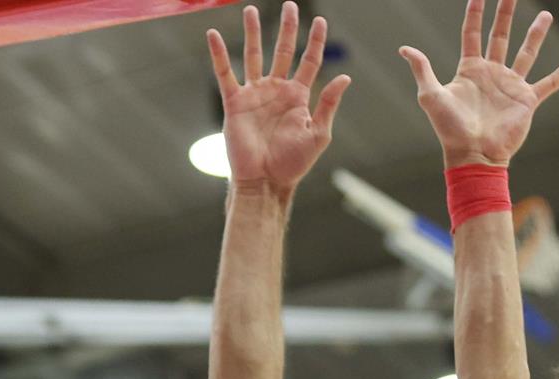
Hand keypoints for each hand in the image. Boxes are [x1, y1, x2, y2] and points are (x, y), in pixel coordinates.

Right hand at [208, 3, 349, 196]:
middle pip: (283, 51)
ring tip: (251, 10)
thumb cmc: (293, 164)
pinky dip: (219, 55)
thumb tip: (345, 77)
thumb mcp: (318, 134)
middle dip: (287, 28)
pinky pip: (225, 74)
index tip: (320, 20)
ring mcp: (255, 94)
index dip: (315, 41)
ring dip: (254, 33)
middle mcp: (277, 90)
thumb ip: (329, 105)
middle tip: (289, 5)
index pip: (309, 61)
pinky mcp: (235, 102)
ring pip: (254, 55)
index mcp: (298, 97)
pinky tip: (214, 36)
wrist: (265, 181)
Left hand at [400, 0, 558, 169]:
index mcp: (470, 69)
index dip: (475, 13)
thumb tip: (404, 49)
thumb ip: (422, 70)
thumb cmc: (450, 129)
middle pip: (500, 35)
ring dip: (535, 33)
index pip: (472, 33)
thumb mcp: (431, 96)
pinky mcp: (527, 100)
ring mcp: (511, 85)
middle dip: (505, 12)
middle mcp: (492, 73)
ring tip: (545, 14)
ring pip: (526, 52)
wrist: (474, 155)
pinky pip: (549, 83)